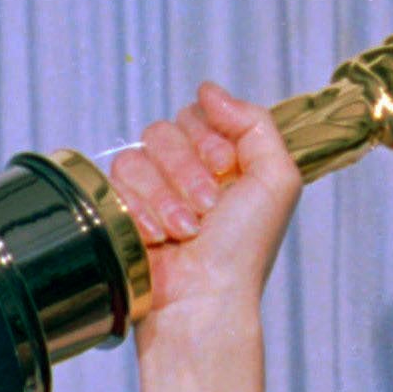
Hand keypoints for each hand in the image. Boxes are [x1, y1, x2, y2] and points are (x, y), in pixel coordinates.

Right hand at [108, 81, 301, 322]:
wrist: (205, 301)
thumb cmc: (244, 251)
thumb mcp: (276, 180)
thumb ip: (255, 124)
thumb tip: (210, 90)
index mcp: (223, 163)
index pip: (197, 113)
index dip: (208, 136)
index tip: (224, 168)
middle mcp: (187, 175)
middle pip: (165, 130)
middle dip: (186, 169)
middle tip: (208, 208)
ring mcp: (152, 194)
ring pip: (138, 155)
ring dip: (166, 195)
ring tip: (185, 232)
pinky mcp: (122, 213)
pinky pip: (116, 182)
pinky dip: (140, 211)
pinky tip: (158, 238)